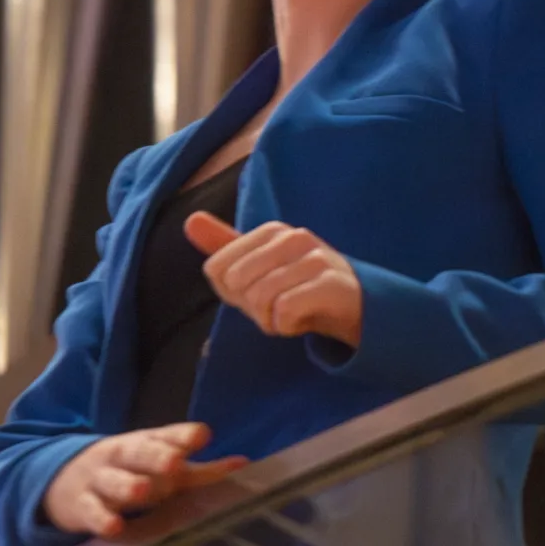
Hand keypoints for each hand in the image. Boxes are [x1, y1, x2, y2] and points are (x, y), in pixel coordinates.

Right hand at [42, 422, 248, 539]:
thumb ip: (201, 470)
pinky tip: (114, 527)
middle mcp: (121, 457)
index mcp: (144, 444)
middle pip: (137, 453)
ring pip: (112, 482)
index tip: (203, 435)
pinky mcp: (81, 506)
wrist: (62, 481)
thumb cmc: (127, 474)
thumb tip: (244, 463)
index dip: (182, 436)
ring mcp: (98, 480)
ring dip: (127, 486)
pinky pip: (91, 512)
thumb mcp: (160, 467)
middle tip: (174, 463)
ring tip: (143, 492)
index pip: (163, 436)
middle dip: (155, 456)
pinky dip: (101, 519)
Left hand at [185, 212, 364, 348]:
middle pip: (236, 283)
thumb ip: (223, 245)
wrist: (354, 308)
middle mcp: (293, 237)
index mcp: (270, 231)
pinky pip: (285, 310)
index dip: (231, 293)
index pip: (217, 269)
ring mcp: (315, 257)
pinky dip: (286, 325)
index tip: (258, 293)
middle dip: (250, 307)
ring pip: (261, 296)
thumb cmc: (299, 286)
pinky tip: (302, 322)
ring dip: (270, 319)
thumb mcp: (257, 267)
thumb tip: (190, 220)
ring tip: (289, 315)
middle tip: (276, 308)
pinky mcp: (331, 283)